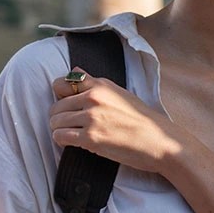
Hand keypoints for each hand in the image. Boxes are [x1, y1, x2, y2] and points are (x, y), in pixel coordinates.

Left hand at [50, 68, 190, 173]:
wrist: (159, 141)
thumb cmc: (142, 120)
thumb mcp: (120, 93)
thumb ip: (95, 83)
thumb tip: (75, 70)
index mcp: (101, 85)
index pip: (62, 83)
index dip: (60, 96)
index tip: (67, 106)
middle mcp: (94, 98)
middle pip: (56, 106)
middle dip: (59, 117)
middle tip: (71, 125)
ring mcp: (91, 117)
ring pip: (55, 122)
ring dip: (60, 130)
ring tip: (73, 135)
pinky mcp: (90, 137)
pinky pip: (60, 136)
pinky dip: (62, 141)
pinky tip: (74, 142)